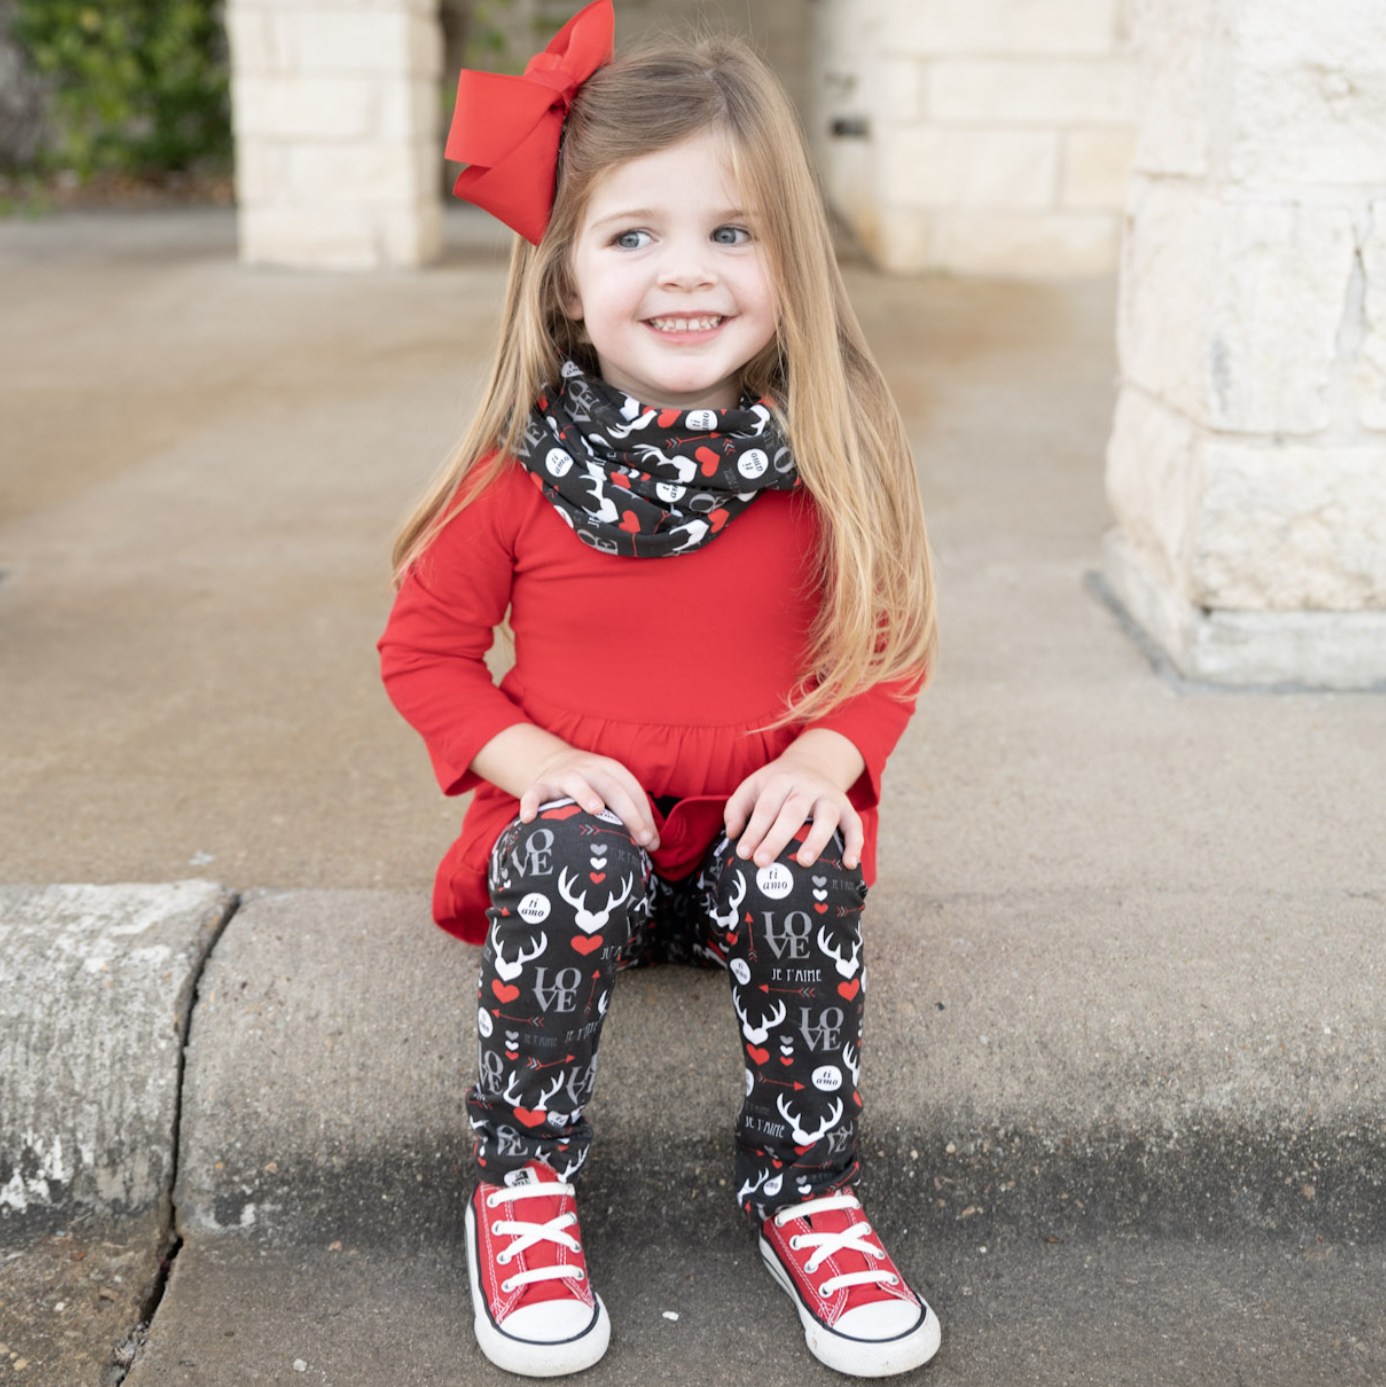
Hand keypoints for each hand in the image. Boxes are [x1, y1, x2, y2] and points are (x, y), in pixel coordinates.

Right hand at [520, 747, 659, 849]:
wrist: (554, 763)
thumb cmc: (592, 787)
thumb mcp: (612, 792)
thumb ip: (632, 815)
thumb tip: (654, 845)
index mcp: (612, 771)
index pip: (632, 791)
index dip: (644, 815)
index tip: (650, 841)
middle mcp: (590, 770)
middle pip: (612, 788)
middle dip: (629, 813)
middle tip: (640, 838)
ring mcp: (564, 776)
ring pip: (576, 782)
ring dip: (587, 794)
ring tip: (596, 810)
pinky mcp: (541, 785)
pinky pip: (534, 793)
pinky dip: (530, 803)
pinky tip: (528, 818)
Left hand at [723, 732, 864, 869]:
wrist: (813, 763)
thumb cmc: (776, 785)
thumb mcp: (753, 786)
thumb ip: (737, 808)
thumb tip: (732, 834)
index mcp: (780, 781)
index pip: (766, 806)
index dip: (754, 830)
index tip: (743, 853)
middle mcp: (807, 787)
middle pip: (793, 813)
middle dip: (777, 838)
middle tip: (762, 862)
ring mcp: (829, 797)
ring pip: (826, 817)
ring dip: (816, 840)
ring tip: (804, 862)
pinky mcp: (847, 808)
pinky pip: (854, 826)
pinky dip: (855, 844)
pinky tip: (849, 864)